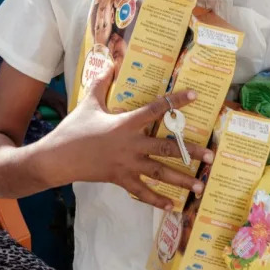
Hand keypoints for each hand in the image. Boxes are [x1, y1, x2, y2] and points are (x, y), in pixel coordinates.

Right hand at [41, 62, 211, 208]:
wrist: (58, 158)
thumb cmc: (74, 129)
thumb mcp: (88, 103)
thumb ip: (101, 84)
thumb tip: (109, 63)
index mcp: (126, 123)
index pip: (156, 109)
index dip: (176, 101)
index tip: (195, 96)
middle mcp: (131, 144)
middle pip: (167, 147)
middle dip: (191, 151)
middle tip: (211, 155)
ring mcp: (127, 164)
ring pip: (160, 172)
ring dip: (181, 179)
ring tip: (200, 185)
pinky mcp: (120, 179)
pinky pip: (142, 191)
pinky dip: (156, 200)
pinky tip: (172, 206)